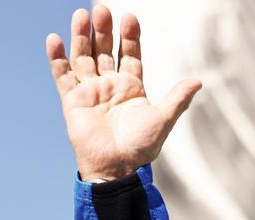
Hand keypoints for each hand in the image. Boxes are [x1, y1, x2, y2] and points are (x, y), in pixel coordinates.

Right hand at [46, 6, 201, 180]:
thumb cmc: (140, 148)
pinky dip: (57, 58)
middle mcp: (110, 86)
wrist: (116, 168)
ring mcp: (90, 92)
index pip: (130, 54)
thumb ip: (177, 99)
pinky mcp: (72, 101)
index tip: (130, 17)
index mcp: (132, 87)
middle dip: (104, 30)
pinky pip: (62, 75)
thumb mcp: (162, 120)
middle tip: (102, 9)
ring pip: (84, 57)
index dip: (130, 36)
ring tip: (81, 15)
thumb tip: (199, 81)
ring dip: (81, 36)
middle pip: (105, 50)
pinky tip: (55, 39)